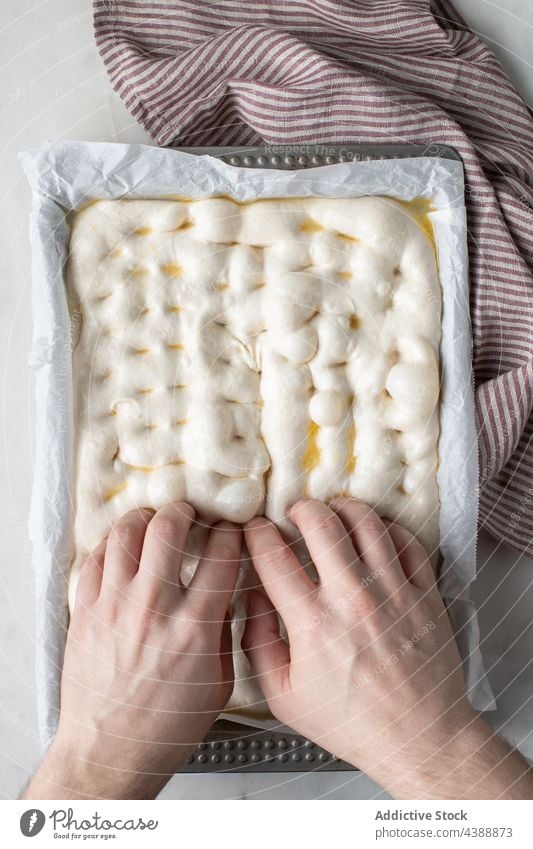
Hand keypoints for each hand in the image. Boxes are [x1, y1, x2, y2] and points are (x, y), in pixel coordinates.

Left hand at [24, 502, 240, 798]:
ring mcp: (113, 607)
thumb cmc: (164, 726)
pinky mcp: (85, 612)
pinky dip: (113, 543)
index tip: (232, 530)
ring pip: (126, 533)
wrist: (110, 750)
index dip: (231, 533)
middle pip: (168, 529)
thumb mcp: (218, 684)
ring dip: (146, 518)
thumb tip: (228, 593)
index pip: (220, 556)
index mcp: (193, 628)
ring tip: (155, 520)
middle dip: (185, 511)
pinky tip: (124, 546)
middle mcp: (152, 609)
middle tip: (190, 513)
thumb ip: (224, 631)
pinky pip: (96, 559)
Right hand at [243, 498, 531, 798]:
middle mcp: (353, 599)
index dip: (257, 534)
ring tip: (333, 512)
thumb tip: (250, 598)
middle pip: (320, 523)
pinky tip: (374, 533)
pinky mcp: (424, 593)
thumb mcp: (284, 697)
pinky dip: (386, 527)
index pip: (273, 556)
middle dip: (300, 508)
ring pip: (366, 522)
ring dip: (342, 508)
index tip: (255, 530)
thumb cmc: (352, 722)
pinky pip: (406, 541)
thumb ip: (258, 643)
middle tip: (295, 514)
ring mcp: (393, 592)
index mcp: (313, 624)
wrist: (419, 738)